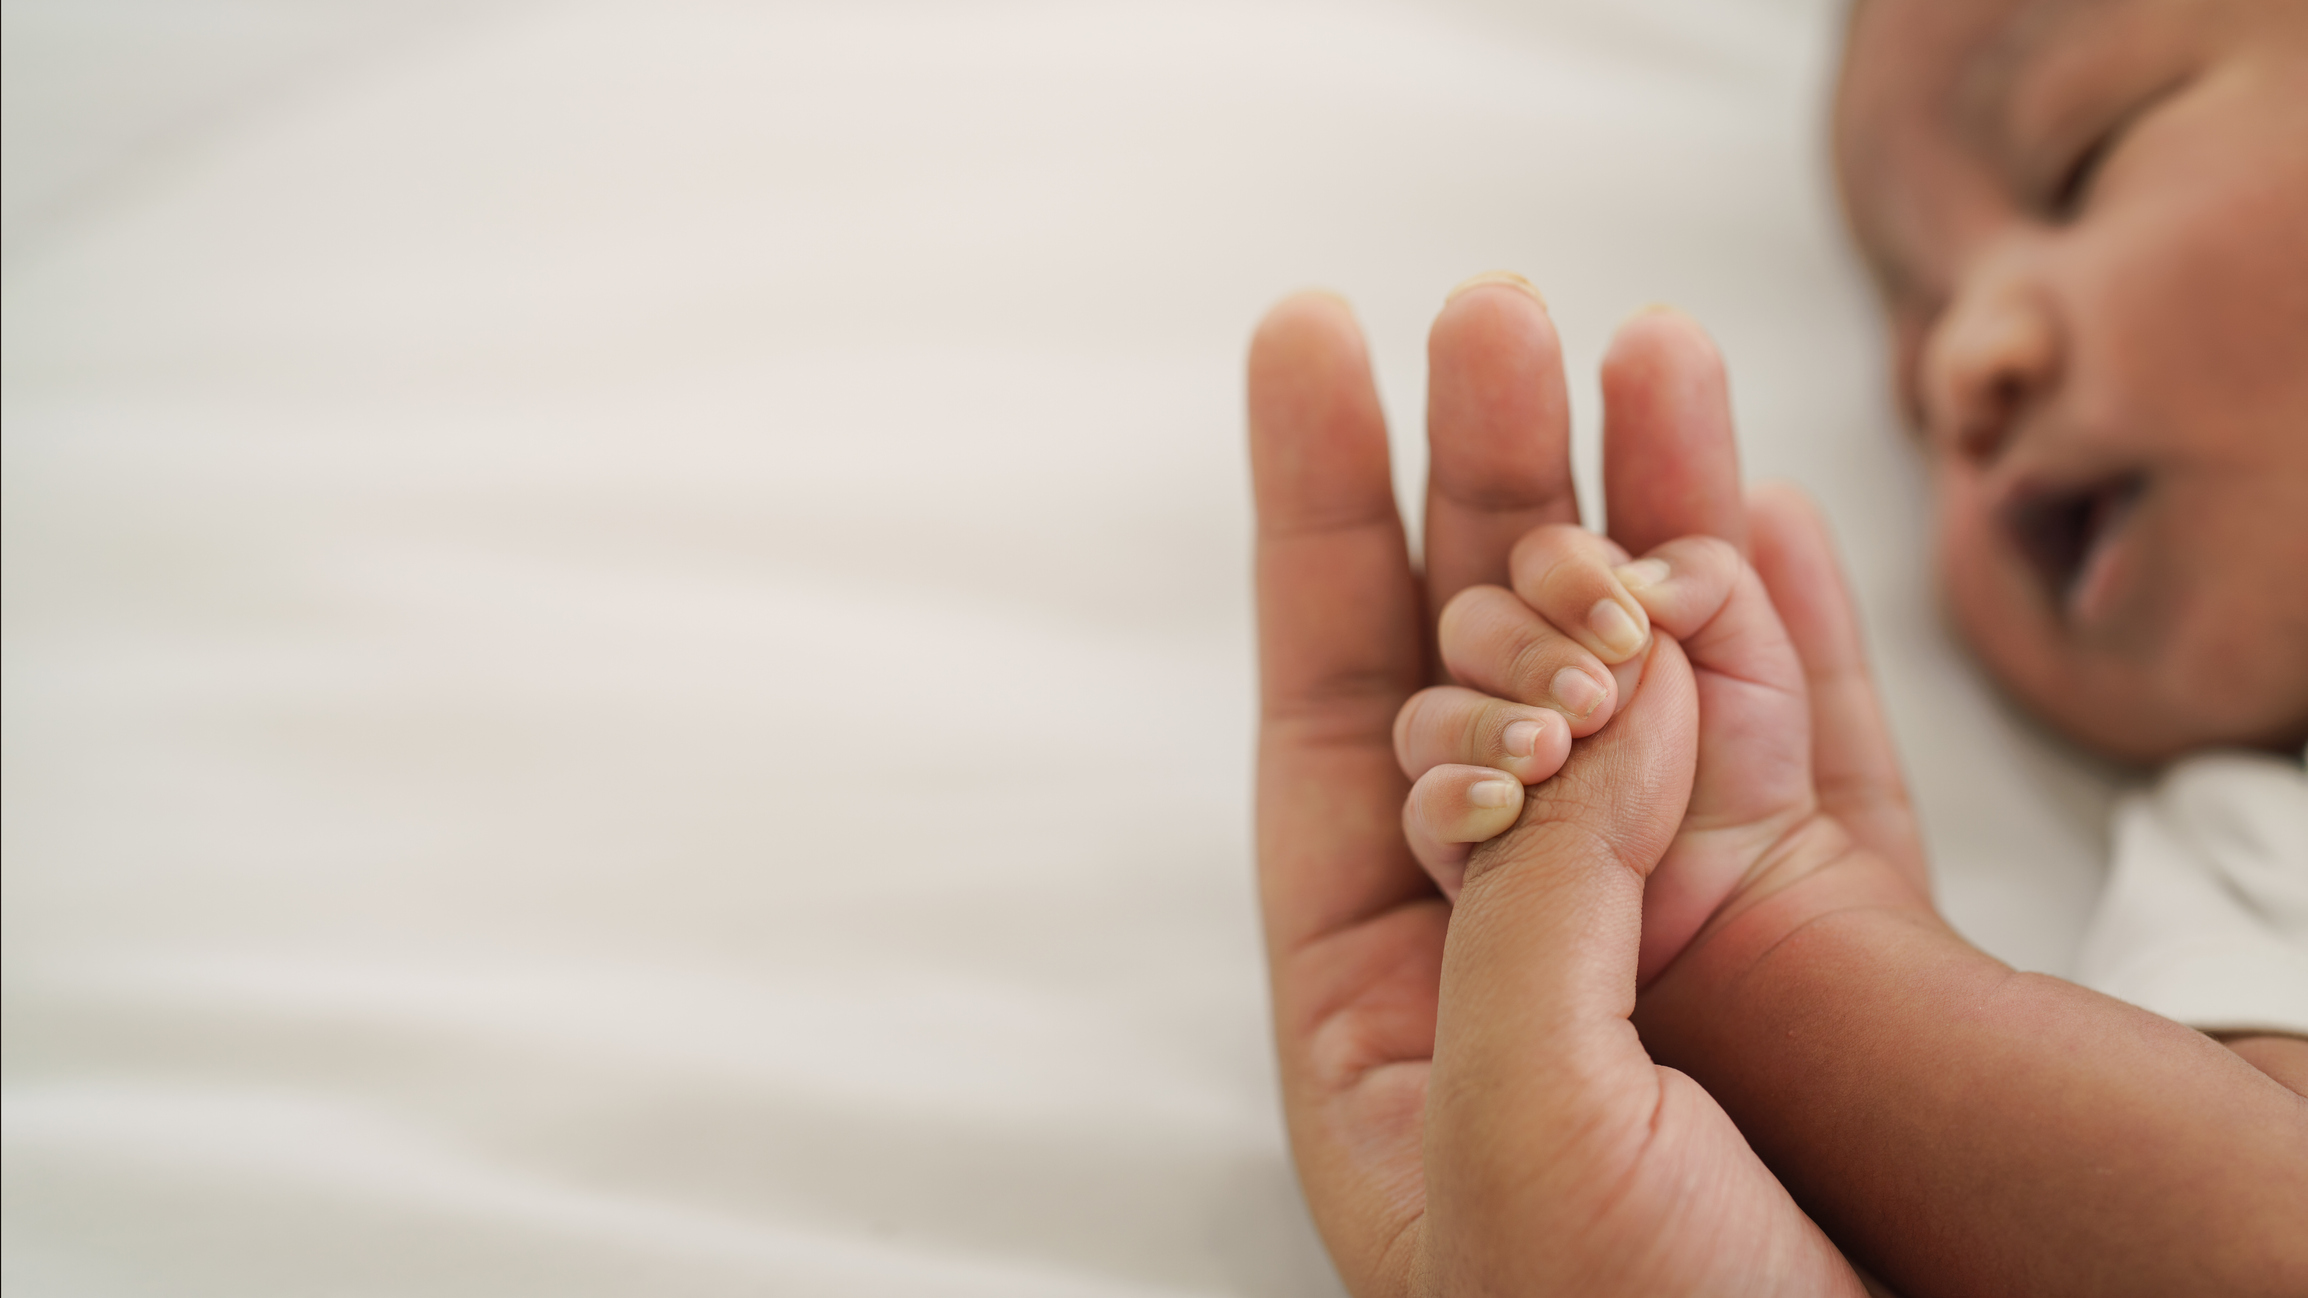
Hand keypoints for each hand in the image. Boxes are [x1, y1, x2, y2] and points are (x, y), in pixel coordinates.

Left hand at [1249, 282, 1864, 1294]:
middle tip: (1489, 312)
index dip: (1319, 515)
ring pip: (1644, 680)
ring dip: (1642, 514)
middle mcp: (1513, 943)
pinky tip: (1756, 516)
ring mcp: (1666, 933)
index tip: (1309, 346)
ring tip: (1649, 350)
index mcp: (1386, 1003)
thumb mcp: (1518, 1136)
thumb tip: (1600, 711)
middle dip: (1484, 479)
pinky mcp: (1812, 951)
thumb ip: (1533, 911)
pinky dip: (1779, 626)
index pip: (1329, 703)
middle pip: (1483, 659)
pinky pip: (1791, 748)